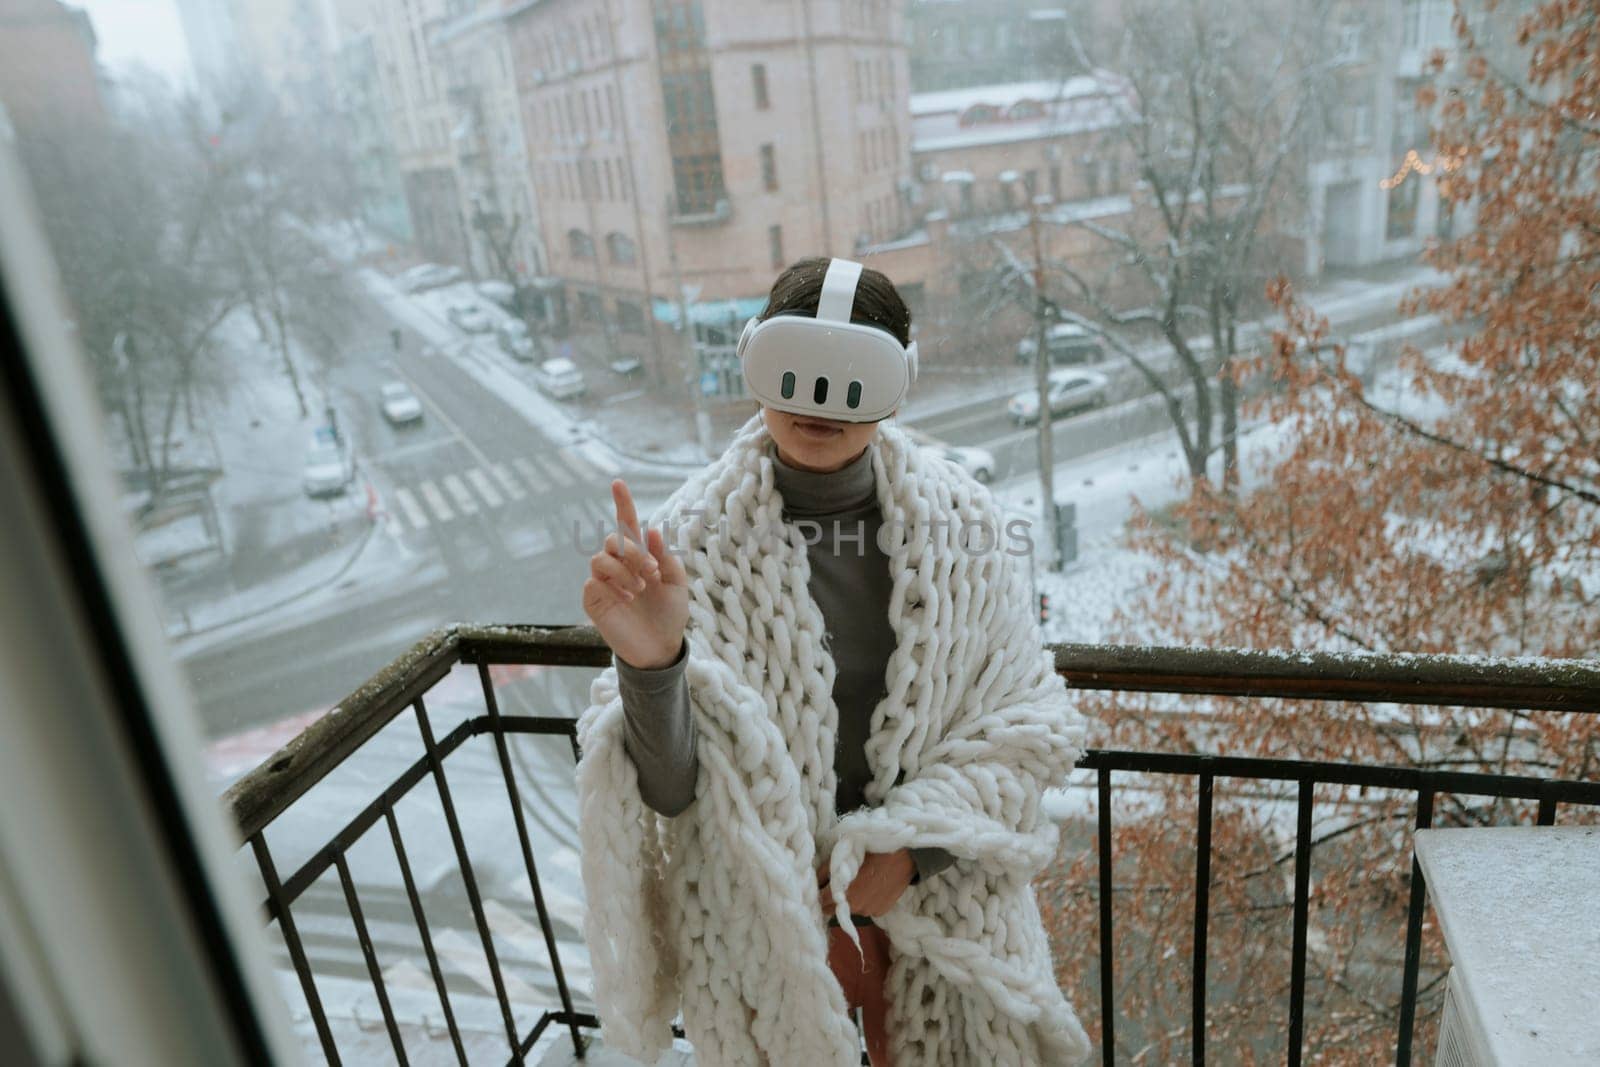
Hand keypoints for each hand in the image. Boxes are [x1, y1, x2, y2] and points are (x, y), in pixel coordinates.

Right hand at [582, 479, 688, 669]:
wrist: (660, 647)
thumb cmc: (670, 614)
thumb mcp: (677, 583)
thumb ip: (666, 557)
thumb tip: (654, 530)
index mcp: (639, 556)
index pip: (626, 524)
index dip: (622, 502)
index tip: (618, 482)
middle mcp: (618, 564)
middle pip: (613, 539)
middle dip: (633, 551)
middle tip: (651, 571)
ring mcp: (603, 581)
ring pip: (600, 559)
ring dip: (623, 570)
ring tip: (639, 589)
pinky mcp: (593, 599)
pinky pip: (593, 582)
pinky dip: (613, 586)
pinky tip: (628, 600)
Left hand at [817, 849, 915, 918]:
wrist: (904, 856)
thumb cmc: (873, 850)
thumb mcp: (846, 855)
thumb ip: (827, 870)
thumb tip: (815, 879)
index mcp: (844, 893)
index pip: (821, 901)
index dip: (819, 893)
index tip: (820, 886)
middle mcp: (855, 907)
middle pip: (834, 909)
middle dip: (832, 899)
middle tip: (837, 884)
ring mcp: (869, 911)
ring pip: (852, 908)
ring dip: (851, 899)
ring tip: (859, 882)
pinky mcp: (881, 911)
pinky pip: (866, 908)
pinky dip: (866, 900)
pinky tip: (871, 887)